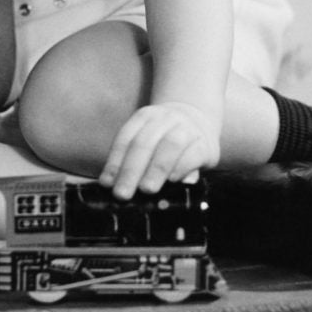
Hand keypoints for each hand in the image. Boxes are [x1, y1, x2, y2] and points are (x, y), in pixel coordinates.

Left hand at [99, 102, 219, 199]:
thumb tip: (121, 187)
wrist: (198, 119)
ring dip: (156, 169)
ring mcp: (186, 129)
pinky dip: (181, 168)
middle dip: (131, 171)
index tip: (106, 184)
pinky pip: (192, 154)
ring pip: (170, 146)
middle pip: (144, 143)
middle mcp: (164, 119)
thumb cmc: (165, 139)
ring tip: (146, 189)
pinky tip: (172, 181)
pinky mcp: (205, 144)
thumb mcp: (148, 140)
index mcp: (144, 117)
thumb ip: (136, 161)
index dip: (114, 162)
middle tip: (122, 194)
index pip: (125, 139)